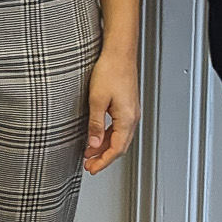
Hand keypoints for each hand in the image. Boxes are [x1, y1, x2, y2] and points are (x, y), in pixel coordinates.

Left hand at [83, 41, 139, 174]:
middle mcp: (132, 117)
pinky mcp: (126, 105)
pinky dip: (107, 135)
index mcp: (127, 119)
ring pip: (119, 137)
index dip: (103, 162)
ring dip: (105, 147)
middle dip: (104, 158)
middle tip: (90, 165)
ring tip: (90, 153)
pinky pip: (118, 127)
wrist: (119, 52)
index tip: (92, 169)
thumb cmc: (110, 70)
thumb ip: (95, 124)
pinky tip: (97, 136)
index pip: (116, 149)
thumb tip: (93, 144)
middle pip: (119, 146)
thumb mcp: (97, 100)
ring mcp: (130, 111)